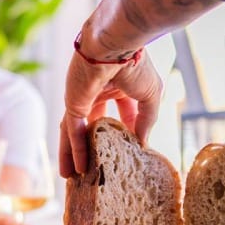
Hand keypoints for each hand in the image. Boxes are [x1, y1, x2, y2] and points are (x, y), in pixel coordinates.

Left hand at [58, 48, 163, 177]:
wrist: (116, 45)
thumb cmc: (136, 64)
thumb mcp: (151, 94)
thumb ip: (147, 119)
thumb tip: (143, 144)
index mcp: (119, 85)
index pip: (123, 113)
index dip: (126, 133)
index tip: (129, 153)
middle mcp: (99, 92)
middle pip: (94, 126)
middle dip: (94, 147)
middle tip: (95, 169)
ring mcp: (83, 98)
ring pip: (78, 132)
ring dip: (76, 155)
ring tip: (76, 179)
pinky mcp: (73, 103)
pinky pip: (73, 131)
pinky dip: (75, 150)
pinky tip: (78, 169)